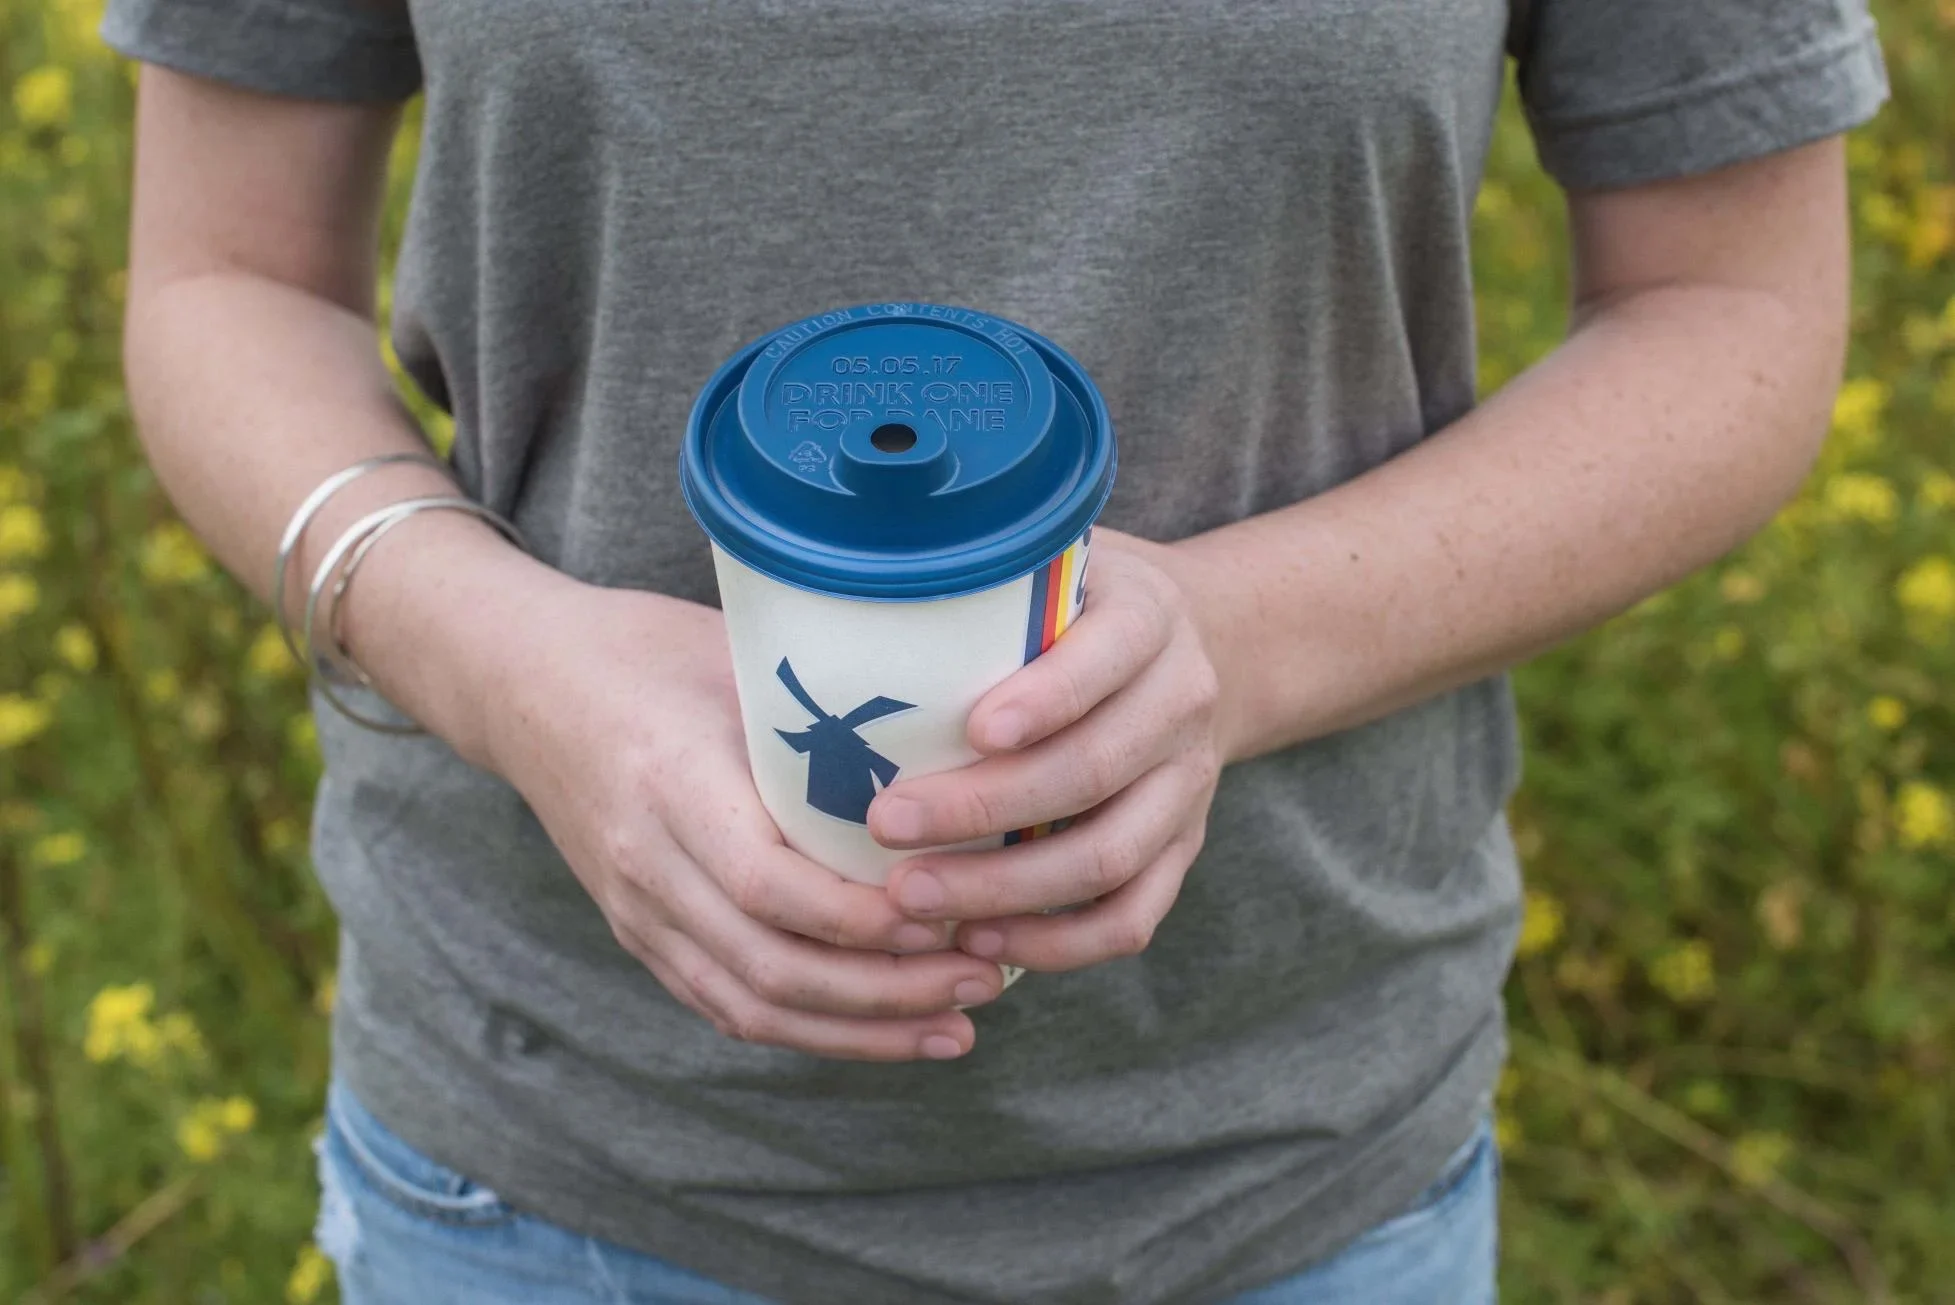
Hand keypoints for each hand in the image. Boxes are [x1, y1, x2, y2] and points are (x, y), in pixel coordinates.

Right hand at [483, 581, 1007, 1060]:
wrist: (523, 685)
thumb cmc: (644, 650)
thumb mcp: (734, 658)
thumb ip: (820, 711)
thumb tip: (948, 740)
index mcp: (670, 782)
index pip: (768, 886)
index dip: (862, 920)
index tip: (948, 918)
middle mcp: (645, 862)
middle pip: (769, 966)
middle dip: (887, 992)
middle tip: (981, 979)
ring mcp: (635, 910)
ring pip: (751, 1006)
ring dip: (860, 1030)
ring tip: (955, 1025)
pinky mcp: (638, 933)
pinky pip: (726, 1005)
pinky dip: (810, 1030)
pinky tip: (882, 1030)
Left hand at [868, 530, 1225, 971]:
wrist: (1198, 645)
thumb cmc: (1077, 606)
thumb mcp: (1052, 562)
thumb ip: (984, 575)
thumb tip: (841, 590)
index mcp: (1147, 618)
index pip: (1105, 660)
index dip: (1045, 700)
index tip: (968, 728)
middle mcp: (1181, 702)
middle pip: (1092, 771)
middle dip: (984, 808)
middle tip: (886, 825)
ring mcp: (1187, 784)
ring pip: (1110, 856)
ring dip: (1005, 889)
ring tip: (912, 898)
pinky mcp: (1180, 847)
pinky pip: (1131, 916)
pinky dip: (1057, 942)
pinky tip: (978, 941)